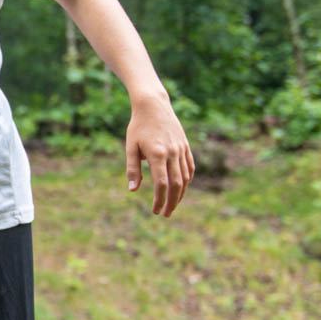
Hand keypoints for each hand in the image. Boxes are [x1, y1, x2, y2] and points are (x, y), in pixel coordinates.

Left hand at [126, 94, 194, 216]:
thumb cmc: (138, 127)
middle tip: (165, 214)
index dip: (159, 200)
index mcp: (157, 154)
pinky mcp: (186, 146)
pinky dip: (187, 180)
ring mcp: (181, 149)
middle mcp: (172, 153)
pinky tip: (181, 188)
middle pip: (176, 185)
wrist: (153, 105)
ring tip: (172, 205)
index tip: (155, 211)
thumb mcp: (130, 147)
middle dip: (172, 202)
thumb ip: (133, 169)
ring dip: (181, 194)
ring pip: (185, 177)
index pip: (161, 184)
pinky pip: (190, 167)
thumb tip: (133, 190)